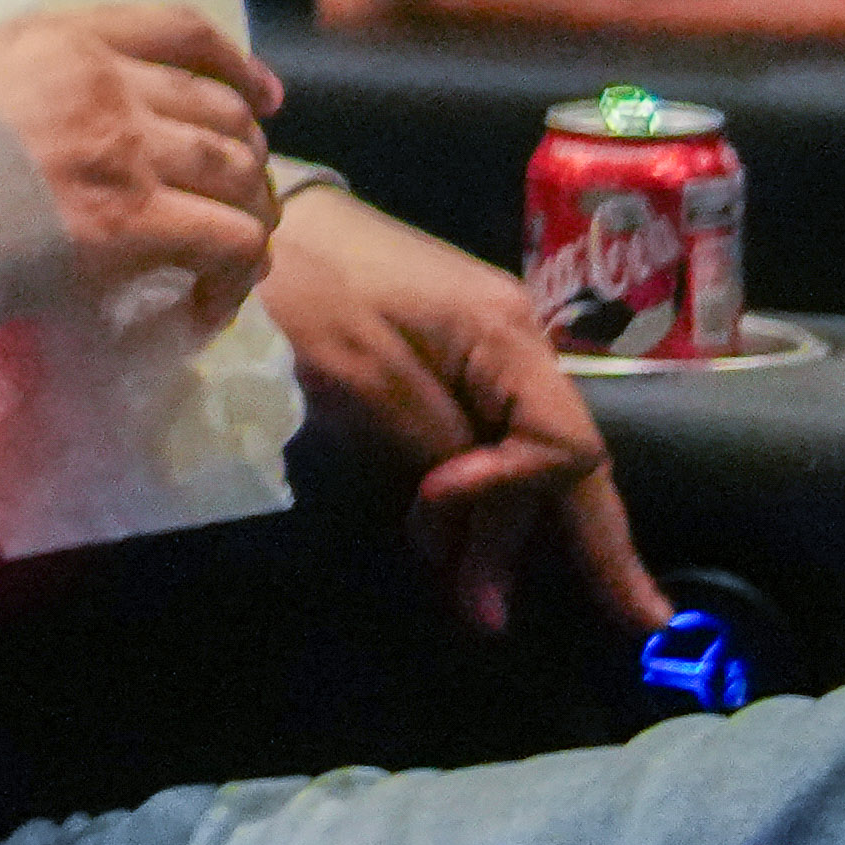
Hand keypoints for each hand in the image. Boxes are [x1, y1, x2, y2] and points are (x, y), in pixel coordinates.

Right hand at [0, 4, 284, 341]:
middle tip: (238, 195)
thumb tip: (64, 121)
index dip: (237, 65)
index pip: (183, 31)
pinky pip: (231, 240)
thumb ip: (36, 82)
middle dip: (246, 153)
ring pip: (240, 173)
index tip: (262, 97)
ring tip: (234, 251)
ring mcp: (132, 152)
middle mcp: (113, 84)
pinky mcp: (140, 222)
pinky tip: (214, 295)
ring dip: (250, 214)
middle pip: (223, 111)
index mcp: (69, 39)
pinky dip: (237, 270)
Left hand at [260, 184, 666, 636]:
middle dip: (577, 545)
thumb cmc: (300, 287)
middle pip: (563, 461)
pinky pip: (485, 439)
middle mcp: (515, 346)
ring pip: (520, 457)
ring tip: (479, 605)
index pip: (566, 445)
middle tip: (595, 623)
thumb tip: (469, 507)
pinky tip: (461, 544)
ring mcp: (484, 352)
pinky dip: (477, 495)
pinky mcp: (445, 359)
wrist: (248, 221)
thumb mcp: (360, 373)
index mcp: (507, 340)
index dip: (517, 494)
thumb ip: (431, 442)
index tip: (436, 505)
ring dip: (502, 531)